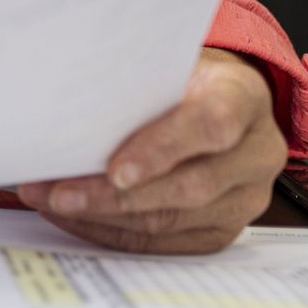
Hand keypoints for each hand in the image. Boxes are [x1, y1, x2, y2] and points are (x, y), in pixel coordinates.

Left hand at [16, 48, 287, 253]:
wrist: (218, 101)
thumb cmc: (179, 81)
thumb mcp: (162, 65)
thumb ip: (131, 85)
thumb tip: (62, 108)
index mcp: (244, 99)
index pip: (210, 125)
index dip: (162, 149)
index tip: (115, 169)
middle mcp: (256, 154)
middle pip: (188, 186)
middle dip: (115, 196)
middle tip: (58, 194)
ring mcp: (244, 198)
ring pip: (171, 220)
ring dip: (102, 216)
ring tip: (51, 202)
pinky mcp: (222, 230)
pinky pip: (163, 242)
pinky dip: (112, 232)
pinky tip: (74, 218)